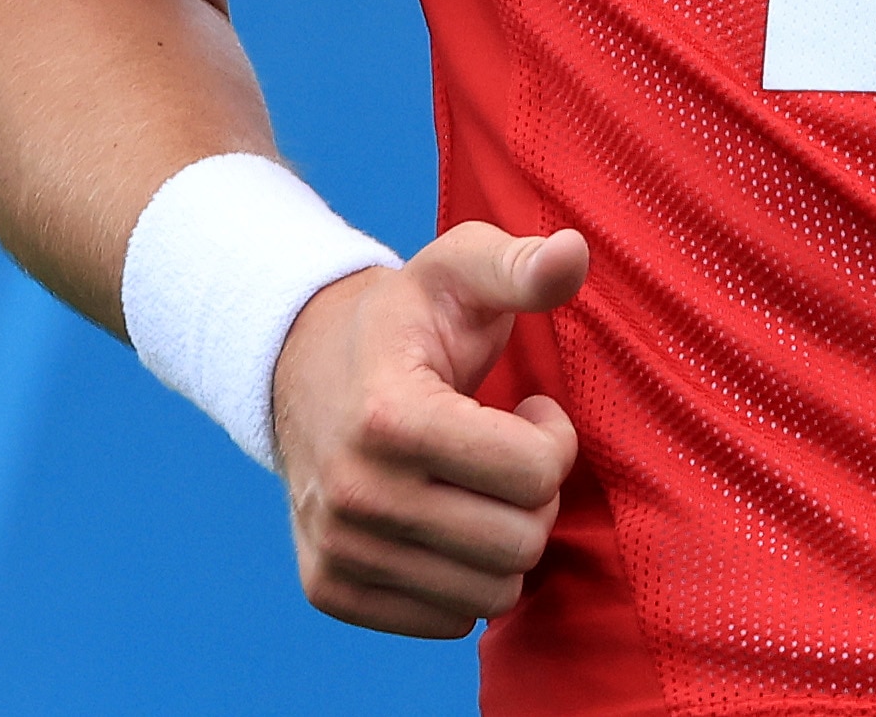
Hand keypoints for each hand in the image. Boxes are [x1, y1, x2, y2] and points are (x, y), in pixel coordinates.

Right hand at [269, 222, 589, 637]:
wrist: (301, 364)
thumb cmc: (405, 318)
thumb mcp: (459, 267)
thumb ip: (519, 266)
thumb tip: (574, 253)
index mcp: (389, 416)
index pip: (533, 473)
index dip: (551, 438)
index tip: (525, 410)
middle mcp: (353, 493)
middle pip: (519, 542)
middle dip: (535, 495)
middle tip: (504, 452)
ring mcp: (337, 548)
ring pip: (490, 595)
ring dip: (503, 540)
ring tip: (474, 484)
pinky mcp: (330, 587)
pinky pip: (447, 622)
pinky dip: (464, 580)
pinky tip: (445, 521)